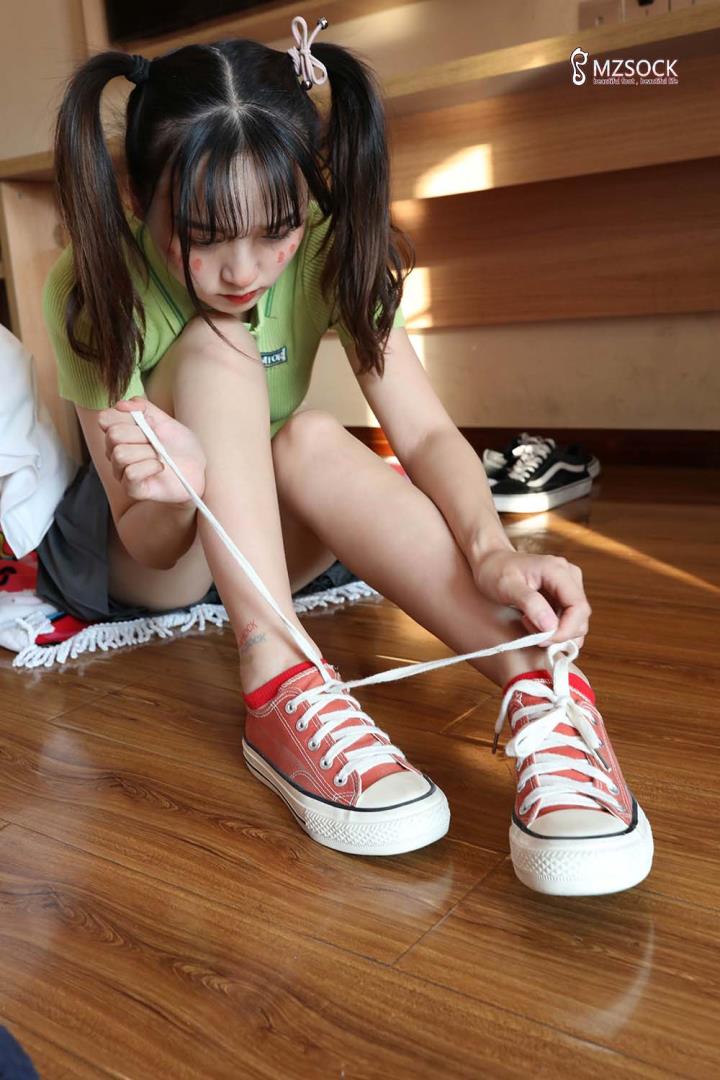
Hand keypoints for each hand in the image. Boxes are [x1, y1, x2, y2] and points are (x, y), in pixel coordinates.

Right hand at [97, 397, 206, 506]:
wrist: (197, 468)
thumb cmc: (180, 445)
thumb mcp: (164, 420)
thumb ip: (143, 407)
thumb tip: (121, 405)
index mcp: (120, 433)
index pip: (105, 419)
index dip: (126, 417)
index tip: (148, 422)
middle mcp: (115, 452)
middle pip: (113, 435)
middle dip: (141, 435)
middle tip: (157, 441)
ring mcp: (121, 471)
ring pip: (120, 454)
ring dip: (148, 452)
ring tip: (159, 456)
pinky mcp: (131, 488)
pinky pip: (131, 473)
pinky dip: (151, 467)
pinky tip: (160, 467)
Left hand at [469, 547, 590, 648]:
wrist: (491, 561)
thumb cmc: (495, 571)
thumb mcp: (507, 587)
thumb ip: (530, 604)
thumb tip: (551, 626)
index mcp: (558, 571)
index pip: (579, 608)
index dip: (567, 630)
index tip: (544, 640)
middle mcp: (569, 576)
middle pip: (581, 617)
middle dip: (560, 633)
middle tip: (532, 634)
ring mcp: (569, 585)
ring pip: (576, 620)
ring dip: (556, 632)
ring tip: (529, 624)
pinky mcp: (564, 594)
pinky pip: (568, 618)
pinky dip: (554, 628)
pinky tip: (534, 622)